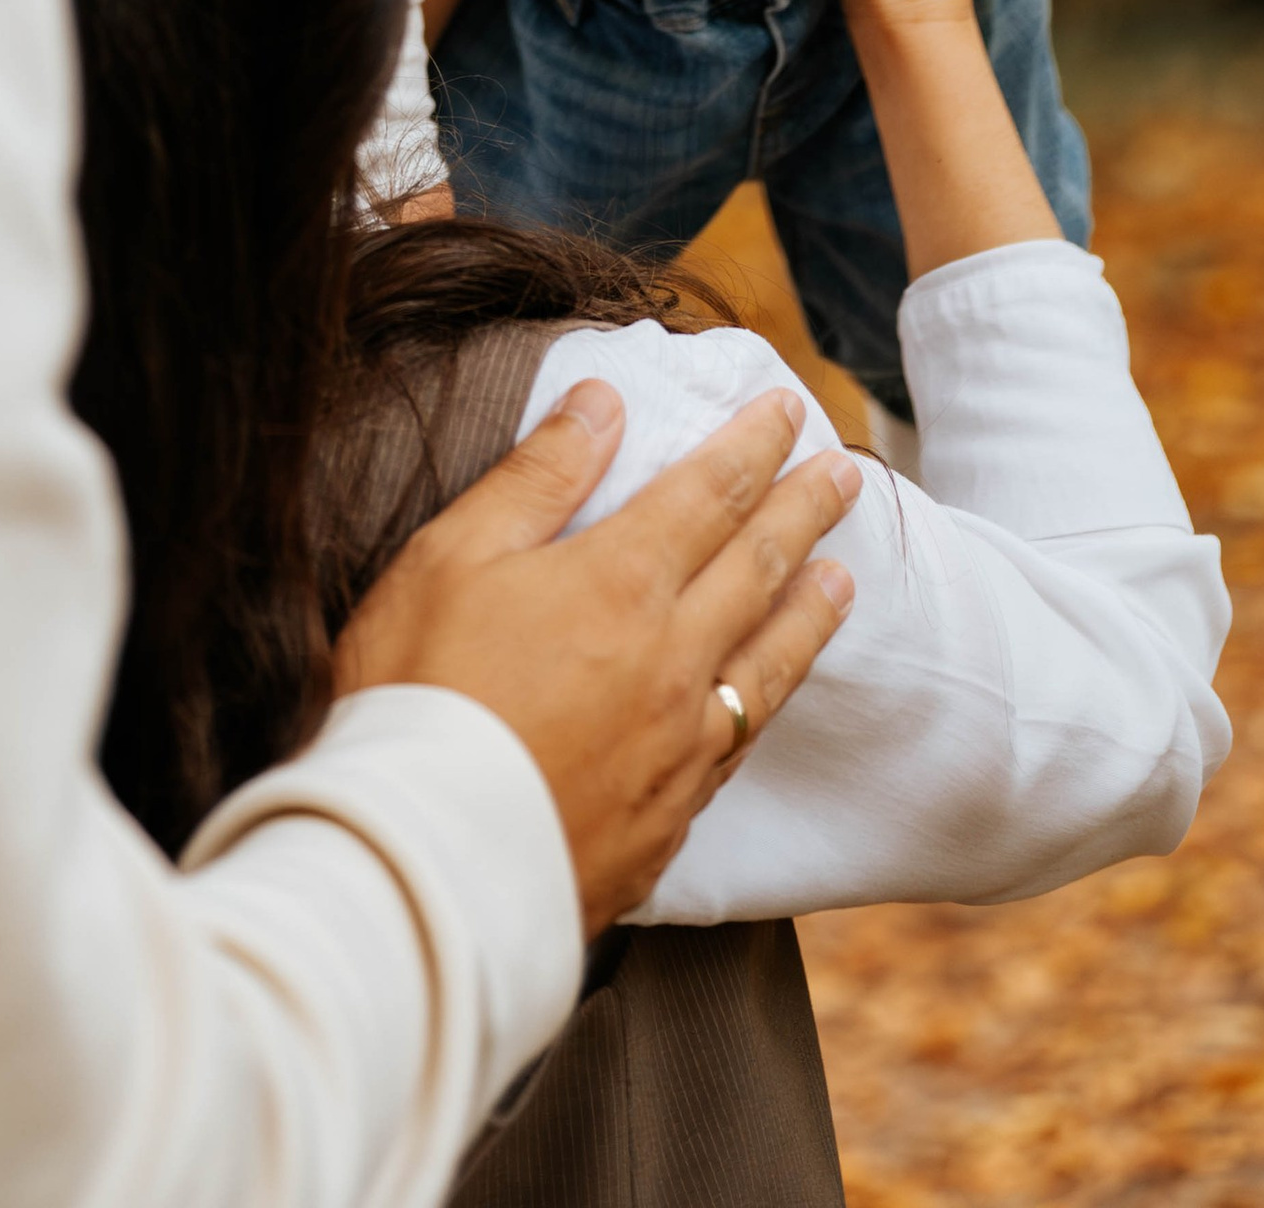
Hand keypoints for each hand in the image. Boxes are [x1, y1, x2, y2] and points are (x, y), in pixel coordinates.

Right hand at [336, 382, 857, 937]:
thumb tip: (602, 401)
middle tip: (846, 474)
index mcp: (618, 582)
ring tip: (843, 577)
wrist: (424, 861)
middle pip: (755, 568)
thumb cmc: (417, 693)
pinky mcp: (670, 816)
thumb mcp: (451, 556)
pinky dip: (771, 698)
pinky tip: (771, 691)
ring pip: (768, 660)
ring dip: (810, 609)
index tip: (789, 410)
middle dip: (802, 511)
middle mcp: (670, 658)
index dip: (752, 447)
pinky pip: (741, 740)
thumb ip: (536, 476)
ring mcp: (679, 743)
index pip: (706, 495)